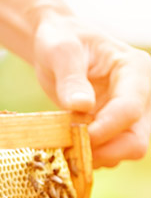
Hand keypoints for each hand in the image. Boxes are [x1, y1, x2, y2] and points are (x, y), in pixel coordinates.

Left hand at [0, 0, 150, 167]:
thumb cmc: (61, 40)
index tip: (75, 136)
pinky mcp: (112, 128)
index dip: (104, 130)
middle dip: (104, 152)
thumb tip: (81, 106)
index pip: (129, 110)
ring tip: (64, 147)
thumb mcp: (61, 51)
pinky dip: (88, 156)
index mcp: (134, 71)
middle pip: (136, 140)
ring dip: (94, 157)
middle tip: (70, 151)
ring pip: (122, 152)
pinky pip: (107, 153)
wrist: (59, 47)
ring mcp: (127, 115)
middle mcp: (139, 96)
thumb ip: (70, 77)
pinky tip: (66, 146)